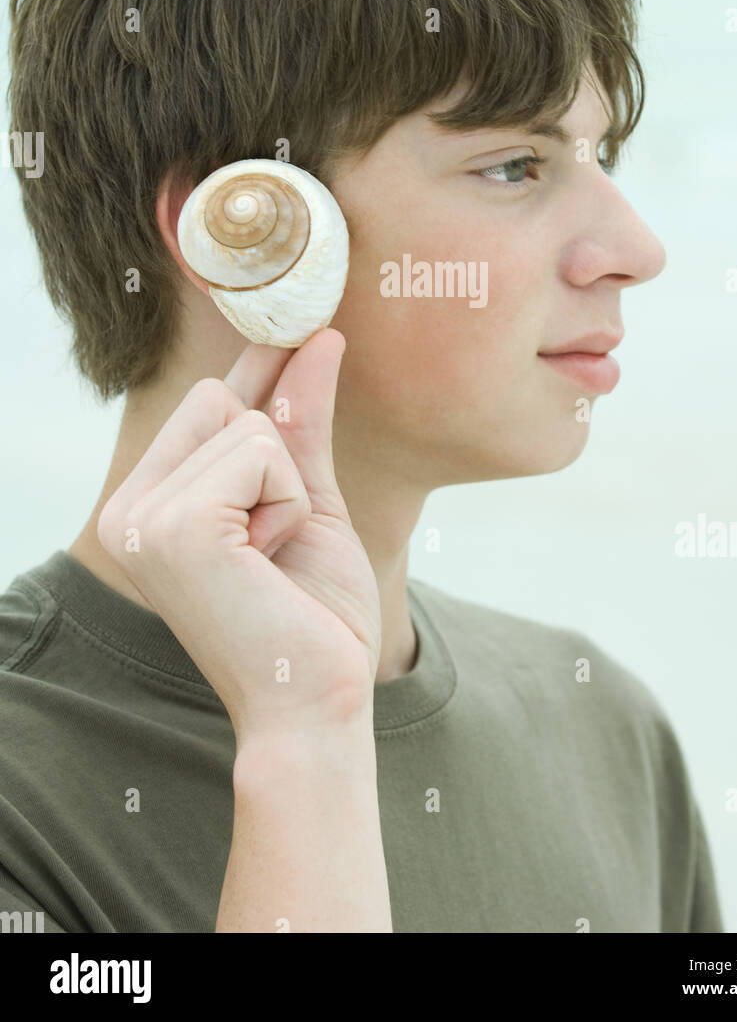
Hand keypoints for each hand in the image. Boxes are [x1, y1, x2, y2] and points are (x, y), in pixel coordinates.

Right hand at [96, 329, 381, 743]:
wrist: (317, 701)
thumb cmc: (314, 614)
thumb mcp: (307, 502)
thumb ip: (301, 423)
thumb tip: (320, 337)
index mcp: (150, 504)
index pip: (205, 404)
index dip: (255, 368)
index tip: (296, 320)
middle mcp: (131, 507)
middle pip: (219, 400)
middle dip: (274, 457)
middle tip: (273, 542)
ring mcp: (145, 517)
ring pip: (244, 422)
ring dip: (285, 486)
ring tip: (271, 556)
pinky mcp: (176, 526)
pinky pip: (259, 450)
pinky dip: (287, 499)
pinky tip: (270, 558)